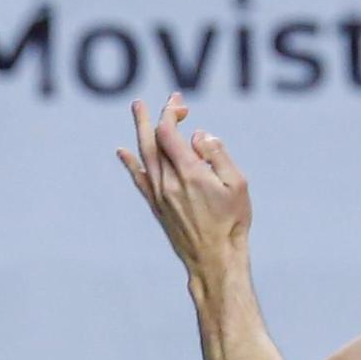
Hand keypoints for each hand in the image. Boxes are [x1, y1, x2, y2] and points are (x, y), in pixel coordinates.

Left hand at [118, 95, 251, 280]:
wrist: (215, 258)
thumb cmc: (233, 222)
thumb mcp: (238, 185)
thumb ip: (218, 155)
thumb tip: (199, 135)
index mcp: (189, 173)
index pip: (168, 132)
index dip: (170, 113)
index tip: (181, 104)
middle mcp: (168, 181)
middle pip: (152, 139)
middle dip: (155, 116)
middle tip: (161, 101)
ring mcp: (159, 194)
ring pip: (144, 155)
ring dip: (140, 130)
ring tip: (138, 109)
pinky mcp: (156, 207)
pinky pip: (138, 179)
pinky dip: (130, 163)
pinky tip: (122, 151)